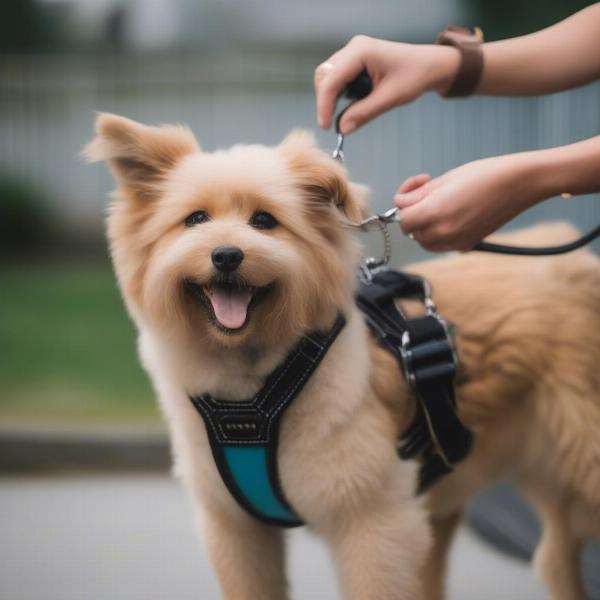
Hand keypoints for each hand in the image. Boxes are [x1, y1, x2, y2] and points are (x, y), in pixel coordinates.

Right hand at [314, 36, 458, 133]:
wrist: (430, 65)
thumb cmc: (414, 77)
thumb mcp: (389, 98)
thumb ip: (364, 113)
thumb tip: (341, 129)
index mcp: (360, 51)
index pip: (331, 80)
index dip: (324, 105)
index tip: (325, 126)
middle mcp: (353, 47)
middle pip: (324, 76)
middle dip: (325, 100)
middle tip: (331, 124)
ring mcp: (353, 51)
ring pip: (327, 76)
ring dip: (330, 97)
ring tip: (344, 114)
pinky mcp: (355, 59)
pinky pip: (337, 77)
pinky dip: (338, 93)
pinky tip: (350, 104)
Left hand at [394, 155, 541, 251]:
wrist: (520, 183)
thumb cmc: (485, 174)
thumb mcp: (444, 179)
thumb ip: (417, 195)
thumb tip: (402, 204)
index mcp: (435, 213)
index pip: (403, 220)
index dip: (403, 205)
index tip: (413, 190)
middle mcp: (444, 233)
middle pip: (412, 232)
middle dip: (414, 214)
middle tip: (427, 192)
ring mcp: (456, 243)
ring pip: (426, 241)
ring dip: (426, 225)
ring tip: (440, 203)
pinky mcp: (468, 245)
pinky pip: (443, 243)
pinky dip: (441, 232)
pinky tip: (454, 213)